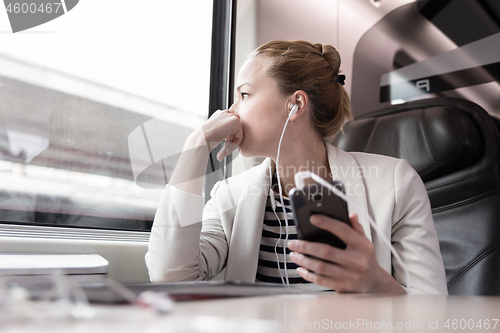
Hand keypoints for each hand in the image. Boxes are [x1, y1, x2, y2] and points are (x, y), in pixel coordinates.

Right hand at [201, 110, 243, 160]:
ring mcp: (231, 116)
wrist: (202, 139)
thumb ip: (223, 131)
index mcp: (219, 114)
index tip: (223, 147)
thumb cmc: (205, 138)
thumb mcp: (214, 132)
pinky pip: (240, 136)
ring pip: (238, 133)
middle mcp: (225, 113)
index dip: (228, 138)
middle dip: (231, 141)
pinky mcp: (236, 122)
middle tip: (224, 151)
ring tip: (225, 152)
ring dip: (232, 144)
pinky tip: (227, 149)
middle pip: (234, 130)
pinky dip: (235, 144)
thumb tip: (233, 137)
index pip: (229, 127)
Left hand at [288, 213, 405, 293]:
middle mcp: (357, 261)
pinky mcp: (342, 287)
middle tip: (293, 243)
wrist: (374, 282)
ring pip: (320, 267)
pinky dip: (308, 274)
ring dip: (303, 260)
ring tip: (293, 254)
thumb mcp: (365, 241)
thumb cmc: (365, 258)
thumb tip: (350, 215)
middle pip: (326, 252)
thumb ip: (356, 228)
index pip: (343, 231)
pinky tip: (301, 268)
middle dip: (305, 246)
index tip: (312, 218)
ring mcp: (349, 276)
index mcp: (362, 246)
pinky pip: (321, 280)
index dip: (327, 223)